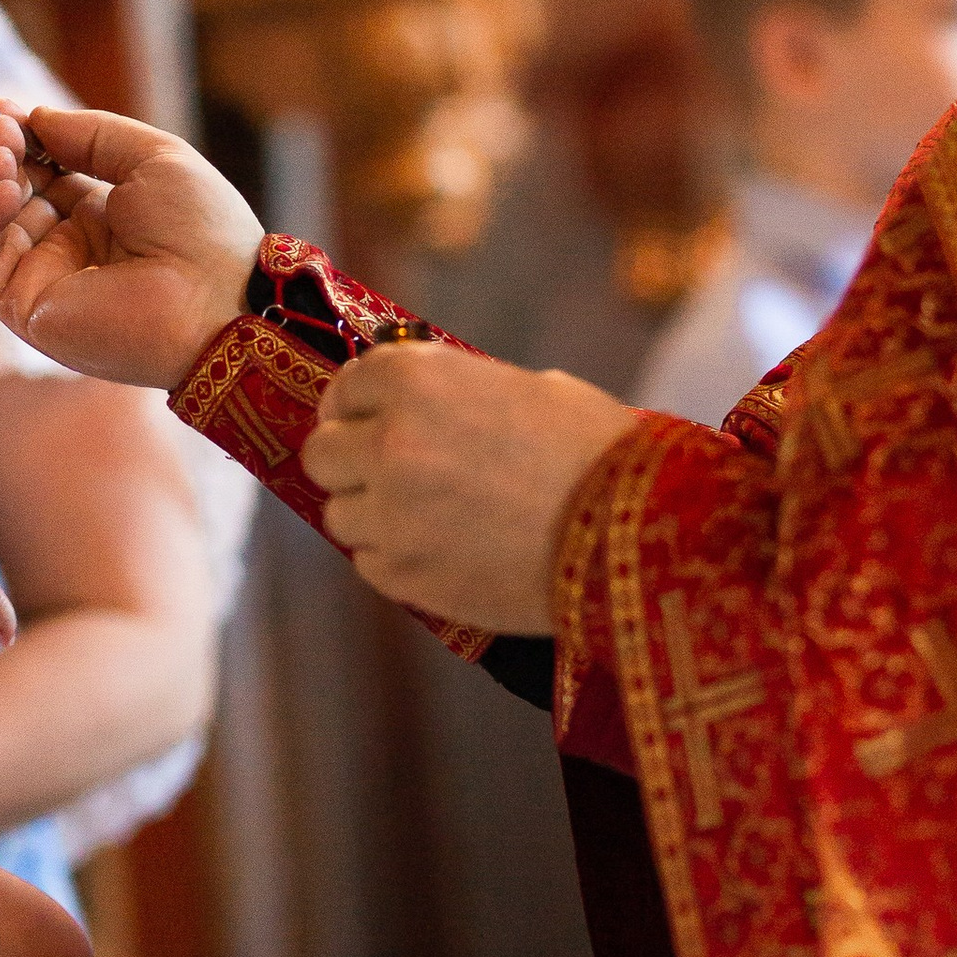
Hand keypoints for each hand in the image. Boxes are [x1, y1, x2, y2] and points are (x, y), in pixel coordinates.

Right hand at [0, 103, 260, 390]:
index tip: (1, 109)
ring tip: (2, 152)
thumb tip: (31, 116)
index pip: (37, 175)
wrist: (220, 299)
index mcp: (98, 218)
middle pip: (4, 196)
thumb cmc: (202, 228)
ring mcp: (43, 280)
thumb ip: (89, 134)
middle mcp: (66, 250)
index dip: (17, 141)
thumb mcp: (150, 157)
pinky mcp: (26, 309)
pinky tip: (4, 187)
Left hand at [301, 342, 636, 629]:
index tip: (366, 419)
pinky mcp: (403, 576)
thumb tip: (430, 406)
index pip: (347, 387)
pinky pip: (368, 563)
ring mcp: (389, 514)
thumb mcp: (530, 389)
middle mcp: (388, 441)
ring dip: (371, 514)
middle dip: (349, 460)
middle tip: (385, 471)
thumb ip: (460, 394)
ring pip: (338, 513)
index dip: (357, 405)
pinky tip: (442, 550)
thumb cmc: (596, 452)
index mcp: (418, 379)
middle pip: (322, 452)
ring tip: (425, 517)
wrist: (634, 535)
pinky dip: (394, 558)